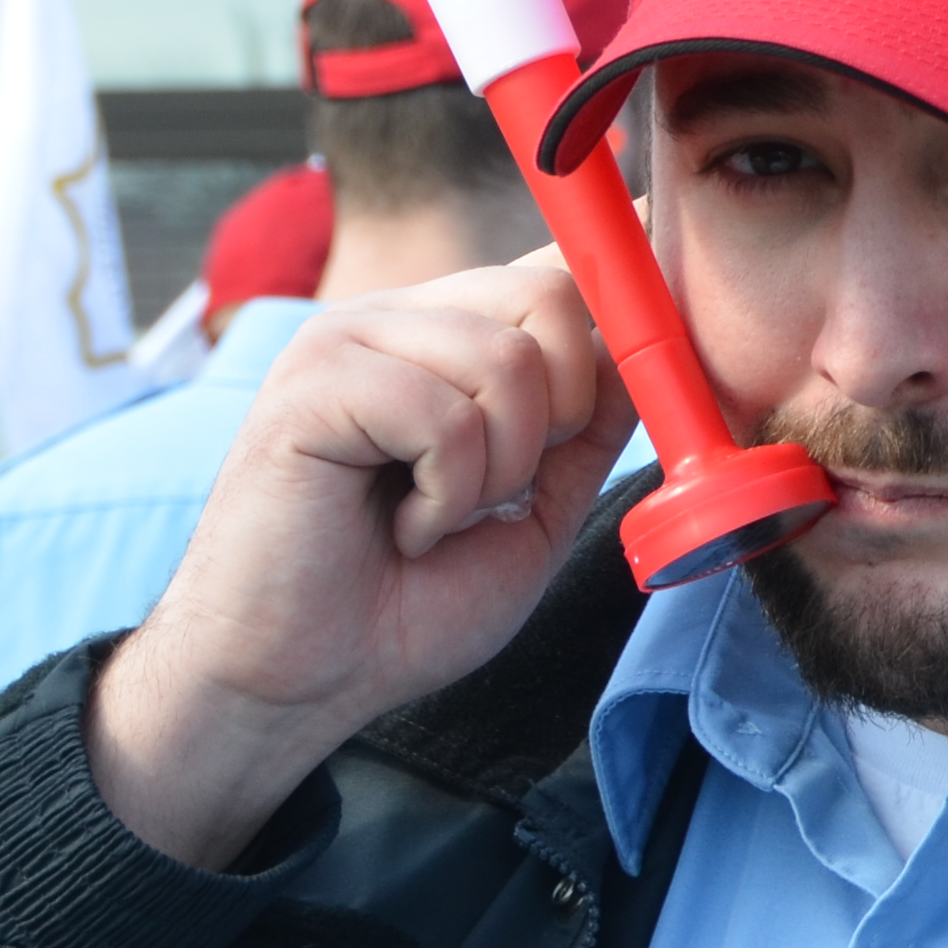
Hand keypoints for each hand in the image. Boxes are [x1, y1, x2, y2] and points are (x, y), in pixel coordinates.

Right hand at [90, 250, 639, 866]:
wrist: (296, 682)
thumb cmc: (405, 604)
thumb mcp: (535, 510)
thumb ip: (588, 429)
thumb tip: (652, 348)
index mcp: (451, 337)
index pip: (557, 264)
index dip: (618, 283)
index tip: (645, 282)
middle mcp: (400, 319)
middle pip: (551, 296)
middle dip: (561, 416)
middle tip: (496, 491)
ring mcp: (347, 339)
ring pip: (507, 360)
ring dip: (496, 473)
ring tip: (434, 517)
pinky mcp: (308, 383)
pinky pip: (443, 414)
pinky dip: (445, 496)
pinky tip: (401, 527)